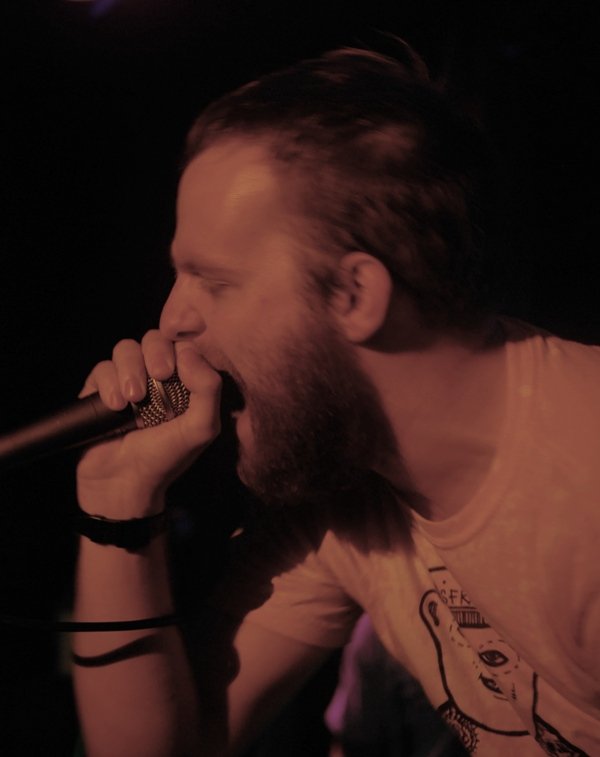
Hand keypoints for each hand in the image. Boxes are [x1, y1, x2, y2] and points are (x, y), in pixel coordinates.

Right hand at [76, 331, 220, 516]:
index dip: (180, 348)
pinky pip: (102, 368)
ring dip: (130, 368)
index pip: (184, 345)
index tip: (176, 369)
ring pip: (126, 348)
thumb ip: (208, 388)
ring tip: (133, 399)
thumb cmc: (167, 458)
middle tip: (159, 375)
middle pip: (155, 338)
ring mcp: (128, 381)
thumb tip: (188, 351)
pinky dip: (108, 383)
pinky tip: (115, 406)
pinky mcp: (101, 390)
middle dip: (156, 352)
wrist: (125, 483)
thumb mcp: (202, 428)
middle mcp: (156, 378)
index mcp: (185, 382)